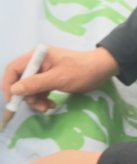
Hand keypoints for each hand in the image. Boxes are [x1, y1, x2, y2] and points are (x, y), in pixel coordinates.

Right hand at [2, 46, 118, 112]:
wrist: (101, 70)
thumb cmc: (81, 71)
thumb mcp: (58, 78)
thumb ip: (35, 84)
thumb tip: (14, 90)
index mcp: (37, 56)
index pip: (14, 69)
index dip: (9, 84)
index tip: (12, 100)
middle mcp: (38, 62)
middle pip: (21, 81)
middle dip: (27, 96)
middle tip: (39, 107)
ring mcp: (44, 71)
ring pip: (30, 89)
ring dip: (36, 100)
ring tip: (47, 107)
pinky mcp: (50, 79)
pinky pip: (40, 90)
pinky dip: (43, 99)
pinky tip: (51, 104)